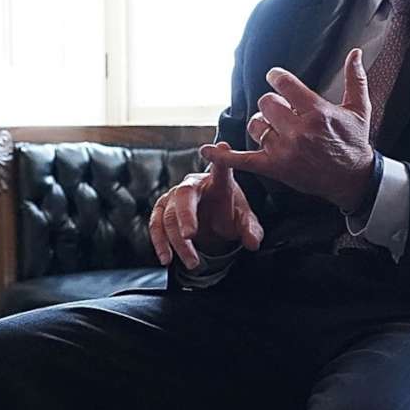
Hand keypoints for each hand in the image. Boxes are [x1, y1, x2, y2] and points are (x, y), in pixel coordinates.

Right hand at [149, 160, 265, 270]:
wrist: (213, 219)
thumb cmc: (229, 213)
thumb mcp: (244, 222)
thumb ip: (250, 230)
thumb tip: (253, 243)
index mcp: (219, 181)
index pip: (222, 168)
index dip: (221, 157)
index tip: (222, 146)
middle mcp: (194, 184)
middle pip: (185, 194)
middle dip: (185, 215)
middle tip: (190, 235)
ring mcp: (175, 195)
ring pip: (169, 215)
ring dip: (177, 241)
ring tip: (192, 262)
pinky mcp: (162, 209)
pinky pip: (156, 224)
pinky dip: (159, 242)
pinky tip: (166, 258)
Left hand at [203, 52, 376, 212]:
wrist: (353, 180)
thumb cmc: (355, 143)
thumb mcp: (360, 109)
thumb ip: (356, 78)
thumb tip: (356, 52)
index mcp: (317, 112)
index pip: (284, 85)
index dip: (276, 77)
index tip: (275, 78)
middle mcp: (298, 130)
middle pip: (266, 103)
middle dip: (273, 104)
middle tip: (284, 112)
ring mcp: (284, 150)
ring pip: (255, 125)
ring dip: (261, 123)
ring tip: (275, 128)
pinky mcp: (275, 168)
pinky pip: (242, 160)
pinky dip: (222, 156)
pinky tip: (207, 150)